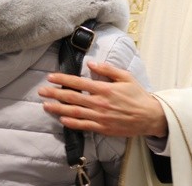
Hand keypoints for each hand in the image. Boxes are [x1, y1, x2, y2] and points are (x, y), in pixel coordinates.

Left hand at [37, 61, 167, 137]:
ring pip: (75, 113)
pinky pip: (84, 126)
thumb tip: (91, 63)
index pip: (78, 82)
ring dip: (58, 109)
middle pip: (72, 97)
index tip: (50, 77)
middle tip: (41, 91)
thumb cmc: (137, 95)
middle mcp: (100, 103)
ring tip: (45, 106)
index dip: (63, 79)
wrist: (150, 117)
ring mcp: (100, 117)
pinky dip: (72, 123)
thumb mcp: (125, 77)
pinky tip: (62, 120)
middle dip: (55, 94)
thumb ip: (107, 69)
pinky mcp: (103, 128)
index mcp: (104, 88)